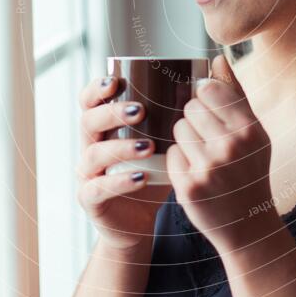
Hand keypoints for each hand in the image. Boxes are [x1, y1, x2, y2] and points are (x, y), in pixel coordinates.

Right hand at [76, 76, 171, 251]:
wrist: (141, 220)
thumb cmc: (155, 172)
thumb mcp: (166, 141)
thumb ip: (178, 113)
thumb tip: (207, 76)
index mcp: (105, 126)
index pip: (90, 100)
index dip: (96, 88)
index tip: (115, 80)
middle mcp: (91, 145)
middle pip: (88, 121)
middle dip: (111, 112)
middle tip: (139, 110)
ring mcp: (88, 173)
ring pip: (93, 154)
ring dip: (120, 147)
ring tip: (148, 146)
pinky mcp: (90, 200)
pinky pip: (98, 188)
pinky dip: (119, 181)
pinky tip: (141, 177)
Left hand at [166, 54, 273, 253]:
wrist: (248, 225)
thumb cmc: (248, 171)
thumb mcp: (252, 133)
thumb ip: (235, 94)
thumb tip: (217, 58)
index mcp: (250, 129)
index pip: (210, 89)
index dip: (205, 98)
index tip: (210, 111)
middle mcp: (231, 146)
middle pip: (190, 108)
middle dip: (194, 120)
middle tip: (207, 139)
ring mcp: (209, 168)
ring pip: (177, 129)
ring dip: (184, 140)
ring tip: (201, 156)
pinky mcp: (189, 187)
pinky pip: (170, 154)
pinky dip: (177, 162)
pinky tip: (194, 173)